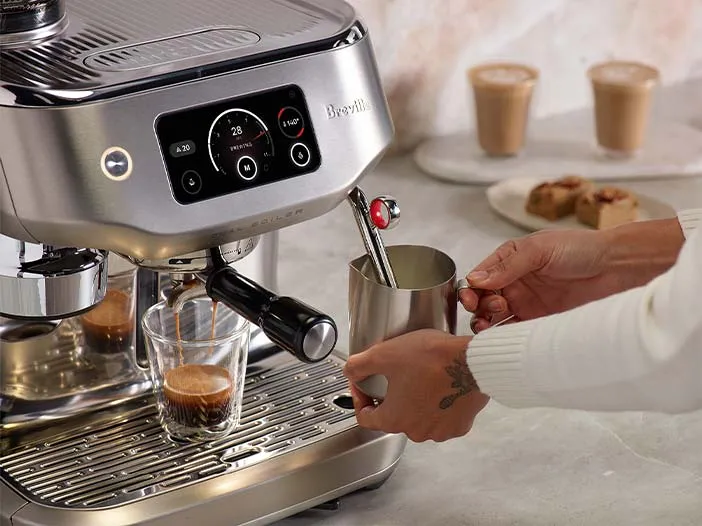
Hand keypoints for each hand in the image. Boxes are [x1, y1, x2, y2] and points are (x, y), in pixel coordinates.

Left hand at [343, 329, 489, 442]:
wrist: (473, 362)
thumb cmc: (433, 360)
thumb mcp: (385, 354)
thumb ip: (359, 364)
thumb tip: (349, 370)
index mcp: (394, 418)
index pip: (365, 418)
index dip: (359, 398)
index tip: (363, 384)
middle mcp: (416, 431)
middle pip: (393, 416)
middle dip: (390, 396)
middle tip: (395, 373)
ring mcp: (439, 431)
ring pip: (418, 417)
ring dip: (415, 400)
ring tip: (419, 376)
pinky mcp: (459, 425)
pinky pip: (441, 417)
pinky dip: (438, 404)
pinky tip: (439, 385)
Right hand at [460, 219, 683, 331]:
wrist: (618, 268)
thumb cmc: (581, 249)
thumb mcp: (539, 248)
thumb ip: (507, 264)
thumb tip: (475, 279)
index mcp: (510, 262)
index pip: (479, 278)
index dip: (470, 289)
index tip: (469, 297)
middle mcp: (515, 284)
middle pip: (483, 300)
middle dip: (479, 307)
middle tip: (494, 306)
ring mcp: (528, 305)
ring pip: (495, 319)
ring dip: (487, 324)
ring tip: (491, 325)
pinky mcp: (541, 323)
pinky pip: (516, 333)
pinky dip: (505, 337)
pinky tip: (503, 338)